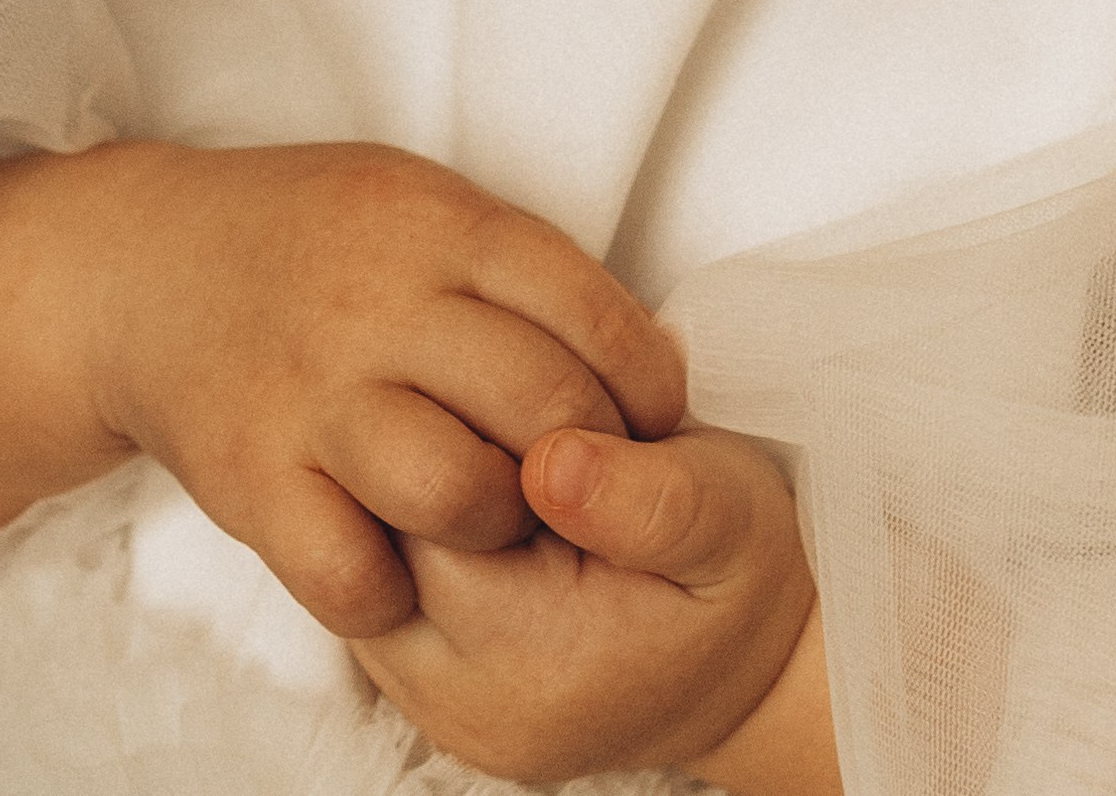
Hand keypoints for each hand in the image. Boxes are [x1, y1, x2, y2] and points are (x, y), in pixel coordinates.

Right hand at [88, 142, 687, 637]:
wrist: (141, 268)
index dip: (646, 381)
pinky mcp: (251, 476)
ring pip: (458, 491)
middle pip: (540, 403)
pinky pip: (351, 571)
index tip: (652, 419)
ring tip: (493, 518)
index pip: (588, 308)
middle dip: (590, 461)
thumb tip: (638, 355)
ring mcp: (310, 393)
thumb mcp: (418, 204)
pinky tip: (399, 557)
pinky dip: (391, 589)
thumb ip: (513, 268)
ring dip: (499, 525)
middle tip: (585, 483)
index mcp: (434, 224)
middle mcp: (376, 303)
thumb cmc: (311, 239)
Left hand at [351, 421, 836, 794]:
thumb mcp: (729, 519)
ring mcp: (435, 703)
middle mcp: (465, 704)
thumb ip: (648, 500)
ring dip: (421, 497)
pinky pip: (380, 583)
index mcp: (540, 667)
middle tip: (526, 433)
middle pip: (384, 531)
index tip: (551, 412)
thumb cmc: (738, 578)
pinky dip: (417, 534)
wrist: (747, 671)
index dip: (479, 426)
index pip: (439, 505)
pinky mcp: (421, 686)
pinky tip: (481, 500)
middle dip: (439, 457)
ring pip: (369, 553)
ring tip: (508, 468)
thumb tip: (553, 463)